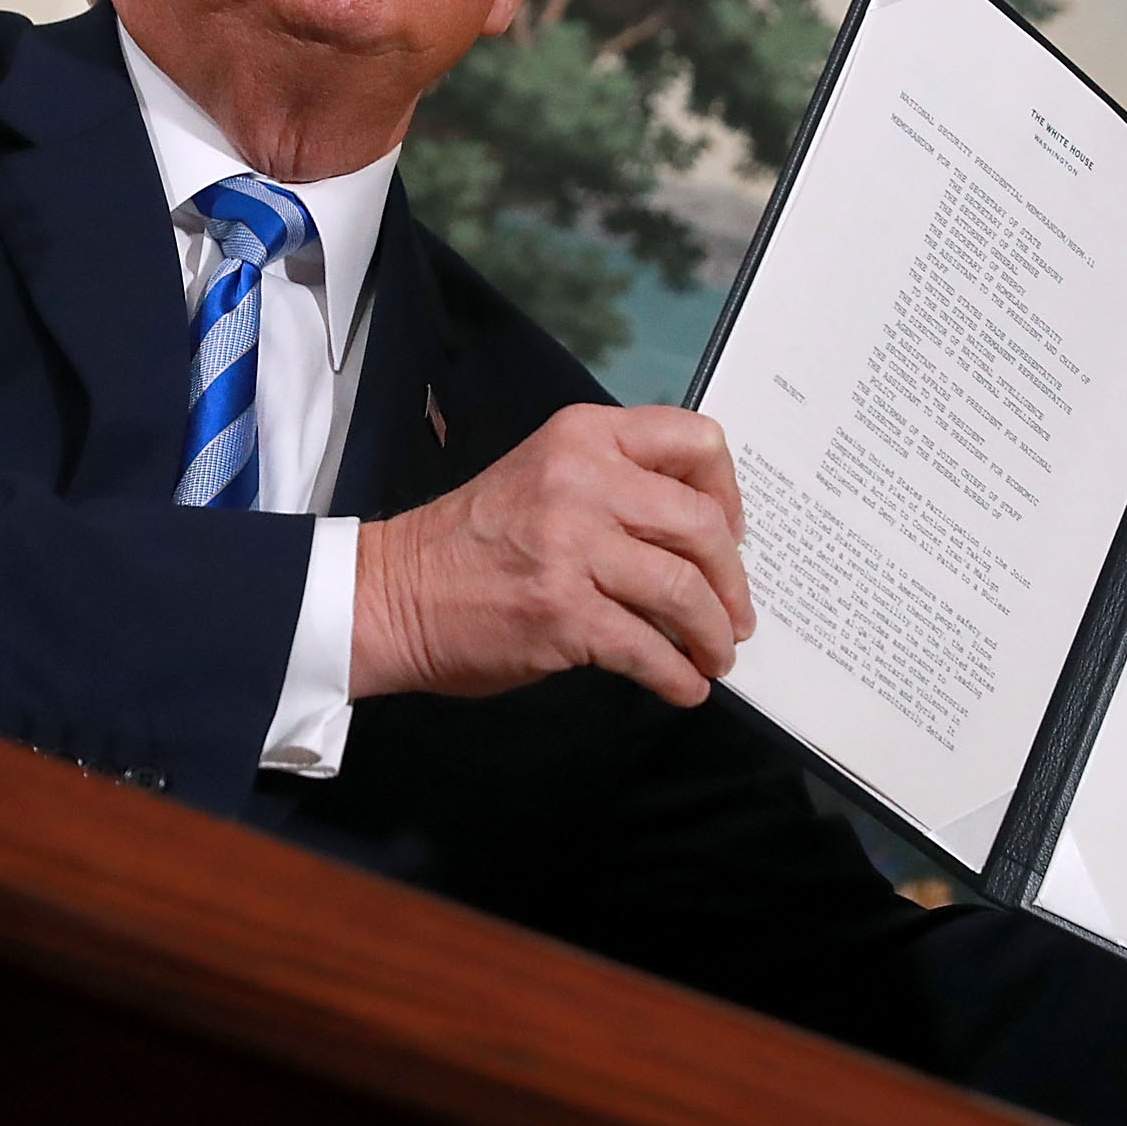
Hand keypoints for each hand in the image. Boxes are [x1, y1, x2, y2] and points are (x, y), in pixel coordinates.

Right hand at [351, 404, 754, 706]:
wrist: (392, 594)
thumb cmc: (474, 541)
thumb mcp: (546, 476)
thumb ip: (617, 487)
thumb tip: (703, 539)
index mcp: (584, 437)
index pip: (695, 442)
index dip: (729, 496)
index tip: (730, 537)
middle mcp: (582, 480)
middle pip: (702, 525)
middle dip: (732, 582)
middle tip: (734, 616)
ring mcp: (572, 546)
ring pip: (684, 591)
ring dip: (713, 635)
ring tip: (714, 657)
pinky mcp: (562, 613)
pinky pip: (648, 649)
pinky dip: (678, 676)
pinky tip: (684, 687)